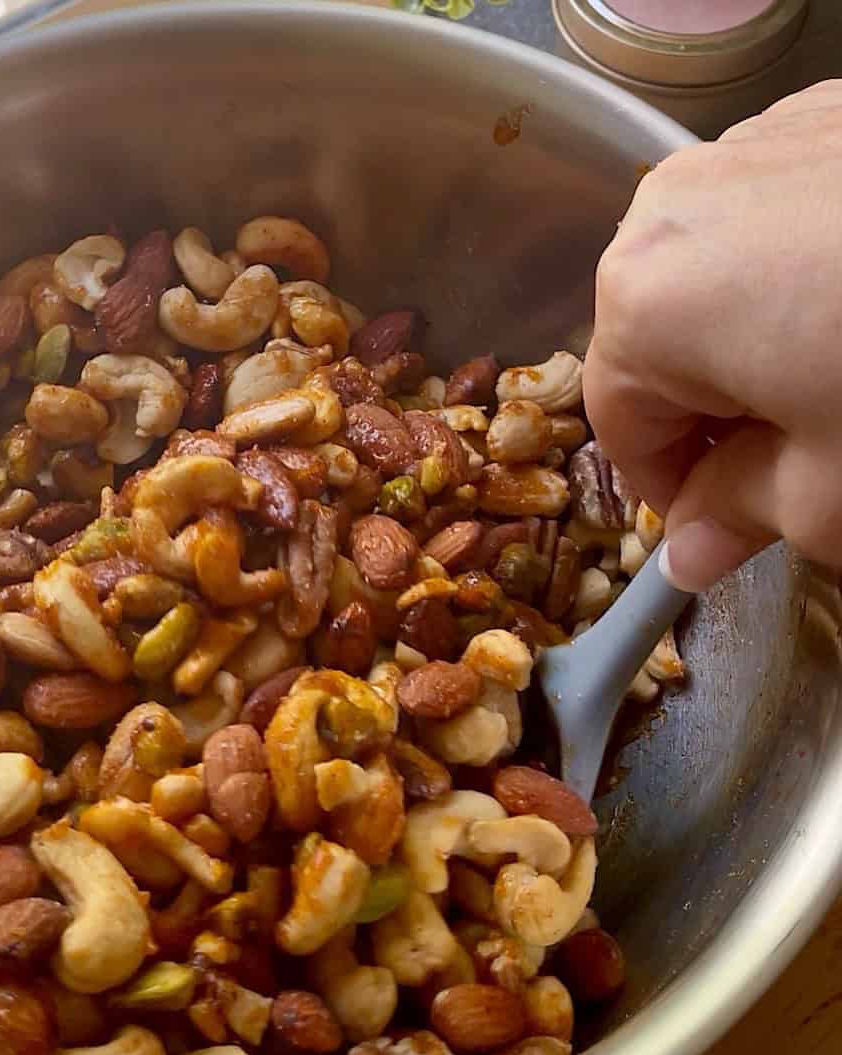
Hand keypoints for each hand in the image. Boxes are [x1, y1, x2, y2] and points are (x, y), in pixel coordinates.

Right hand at [584, 81, 841, 591]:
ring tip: (839, 364)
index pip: (621, 424)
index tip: (725, 521)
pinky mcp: (826, 110)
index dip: (671, 488)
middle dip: (717, 407)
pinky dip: (806, 264)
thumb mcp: (831, 493)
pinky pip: (775, 211)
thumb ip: (738, 517)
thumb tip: (687, 556)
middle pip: (660, 340)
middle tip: (802, 450)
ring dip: (757, 334)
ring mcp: (750, 143)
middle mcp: (670, 207)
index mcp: (645, 301)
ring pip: (714, 273)